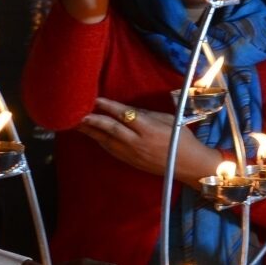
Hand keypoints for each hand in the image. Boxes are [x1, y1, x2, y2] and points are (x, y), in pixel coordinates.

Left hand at [77, 98, 220, 181]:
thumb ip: (146, 115)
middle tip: (75, 112)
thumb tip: (126, 110)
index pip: (124, 115)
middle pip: (110, 129)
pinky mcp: (131, 162)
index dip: (108, 107)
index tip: (94, 99)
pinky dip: (100, 141)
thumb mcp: (168, 120)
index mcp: (149, 129)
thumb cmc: (182, 139)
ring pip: (107, 141)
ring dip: (91, 132)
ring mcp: (133, 154)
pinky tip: (92, 135)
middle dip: (92, 121)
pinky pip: (112, 150)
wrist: (190, 165)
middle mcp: (138, 142)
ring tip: (76, 123)